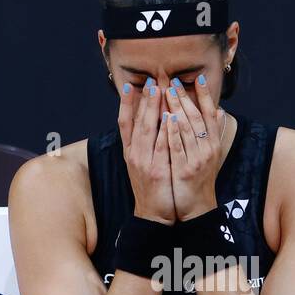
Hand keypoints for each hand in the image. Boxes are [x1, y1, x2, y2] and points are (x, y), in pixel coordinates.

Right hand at [118, 79, 173, 223]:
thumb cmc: (152, 187)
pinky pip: (161, 147)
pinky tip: (169, 117)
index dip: (126, 104)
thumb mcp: (144, 163)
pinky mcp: (157, 172)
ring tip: (158, 90)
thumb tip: (150, 121)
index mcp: (130, 152)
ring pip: (147, 131)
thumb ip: (146, 143)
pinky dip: (164, 131)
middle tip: (150, 80)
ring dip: (152, 109)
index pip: (124, 123)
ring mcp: (144, 163)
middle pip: (136, 122)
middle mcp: (134, 155)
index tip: (130, 85)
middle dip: (143, 100)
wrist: (154, 214)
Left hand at [163, 74, 225, 220]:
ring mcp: (197, 160)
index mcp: (212, 144)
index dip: (205, 95)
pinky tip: (167, 117)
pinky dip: (173, 132)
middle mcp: (208, 149)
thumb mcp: (208, 155)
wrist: (195, 209)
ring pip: (187, 128)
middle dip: (185, 96)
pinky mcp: (185, 170)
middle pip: (197, 117)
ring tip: (166, 91)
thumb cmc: (199, 181)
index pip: (210, 114)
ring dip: (177, 107)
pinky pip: (178, 147)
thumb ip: (210, 133)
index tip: (198, 78)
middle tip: (172, 79)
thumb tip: (218, 111)